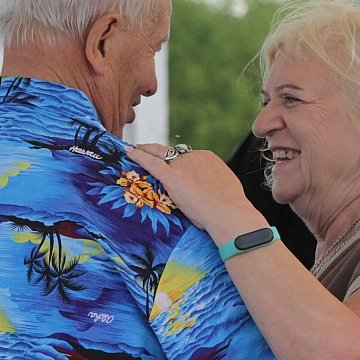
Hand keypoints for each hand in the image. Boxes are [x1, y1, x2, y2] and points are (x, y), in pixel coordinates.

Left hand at [130, 144, 261, 237]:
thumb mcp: (226, 186)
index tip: (172, 164)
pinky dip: (138, 156)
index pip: (188, 157)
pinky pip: (150, 162)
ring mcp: (181, 166)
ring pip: (160, 153)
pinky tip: (129, 152)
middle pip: (172, 152)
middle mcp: (194, 157)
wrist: (227, 211)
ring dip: (146, 151)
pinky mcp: (170, 177)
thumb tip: (213, 191)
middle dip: (159, 150)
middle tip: (147, 148)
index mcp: (208, 158)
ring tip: (135, 149)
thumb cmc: (230, 207)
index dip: (178, 161)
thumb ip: (215, 183)